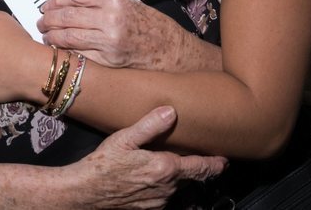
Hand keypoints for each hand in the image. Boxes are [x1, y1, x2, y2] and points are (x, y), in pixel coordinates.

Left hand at [37, 0, 188, 69]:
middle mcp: (111, 18)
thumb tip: (69, 4)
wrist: (170, 49)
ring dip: (52, 36)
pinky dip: (66, 51)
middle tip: (41, 21)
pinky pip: (79, 54)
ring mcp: (109, 41)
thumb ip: (100, 2)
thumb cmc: (148, 23)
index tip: (47, 4)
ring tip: (46, 35)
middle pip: (68, 16)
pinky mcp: (109, 60)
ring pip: (69, 37)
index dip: (56, 0)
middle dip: (49, 19)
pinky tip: (59, 50)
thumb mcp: (127, 3)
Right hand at [64, 106, 226, 208]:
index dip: (214, 164)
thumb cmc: (103, 164)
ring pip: (179, 189)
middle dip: (199, 170)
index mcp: (164, 169)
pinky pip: (167, 199)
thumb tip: (171, 111)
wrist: (86, 192)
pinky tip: (158, 181)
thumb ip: (150, 125)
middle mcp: (167, 189)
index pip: (199, 167)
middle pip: (191, 179)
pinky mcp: (149, 209)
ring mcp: (159, 202)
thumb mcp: (125, 138)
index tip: (224, 160)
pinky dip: (168, 190)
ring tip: (179, 169)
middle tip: (206, 161)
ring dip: (182, 180)